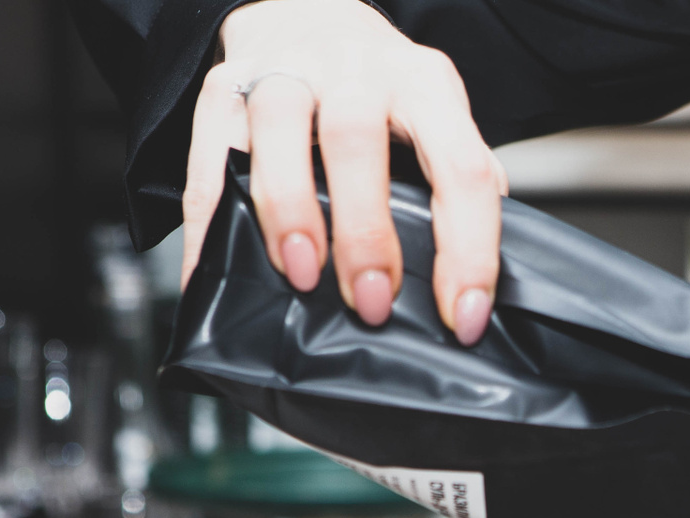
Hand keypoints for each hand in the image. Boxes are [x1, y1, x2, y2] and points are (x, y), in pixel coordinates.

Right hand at [183, 0, 506, 341]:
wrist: (305, 10)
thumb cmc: (378, 82)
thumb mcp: (436, 111)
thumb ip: (461, 173)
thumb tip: (481, 259)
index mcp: (423, 85)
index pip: (460, 167)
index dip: (468, 250)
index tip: (463, 316)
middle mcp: (354, 71)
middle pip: (358, 141)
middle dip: (365, 232)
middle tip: (372, 302)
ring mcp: (284, 72)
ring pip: (279, 130)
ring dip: (289, 210)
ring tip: (301, 275)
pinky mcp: (225, 88)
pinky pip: (209, 156)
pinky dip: (207, 219)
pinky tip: (209, 266)